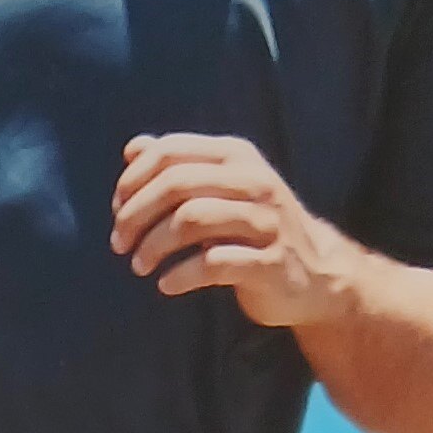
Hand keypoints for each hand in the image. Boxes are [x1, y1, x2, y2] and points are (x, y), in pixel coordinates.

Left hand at [112, 133, 352, 329]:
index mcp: (236, 156)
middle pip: (175, 184)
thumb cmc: (253, 230)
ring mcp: (265, 222)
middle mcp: (254, 182)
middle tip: (119, 243)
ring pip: (190, 220)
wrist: (315, 274)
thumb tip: (133, 148)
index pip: (170, 152)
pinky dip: (179, 275)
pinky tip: (166, 285)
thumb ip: (179, 166)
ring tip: (139, 266)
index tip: (117, 210)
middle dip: (135, 214)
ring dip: (153, 245)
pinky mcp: (270, 262)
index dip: (132, 180)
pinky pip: (212, 263)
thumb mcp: (220, 189)